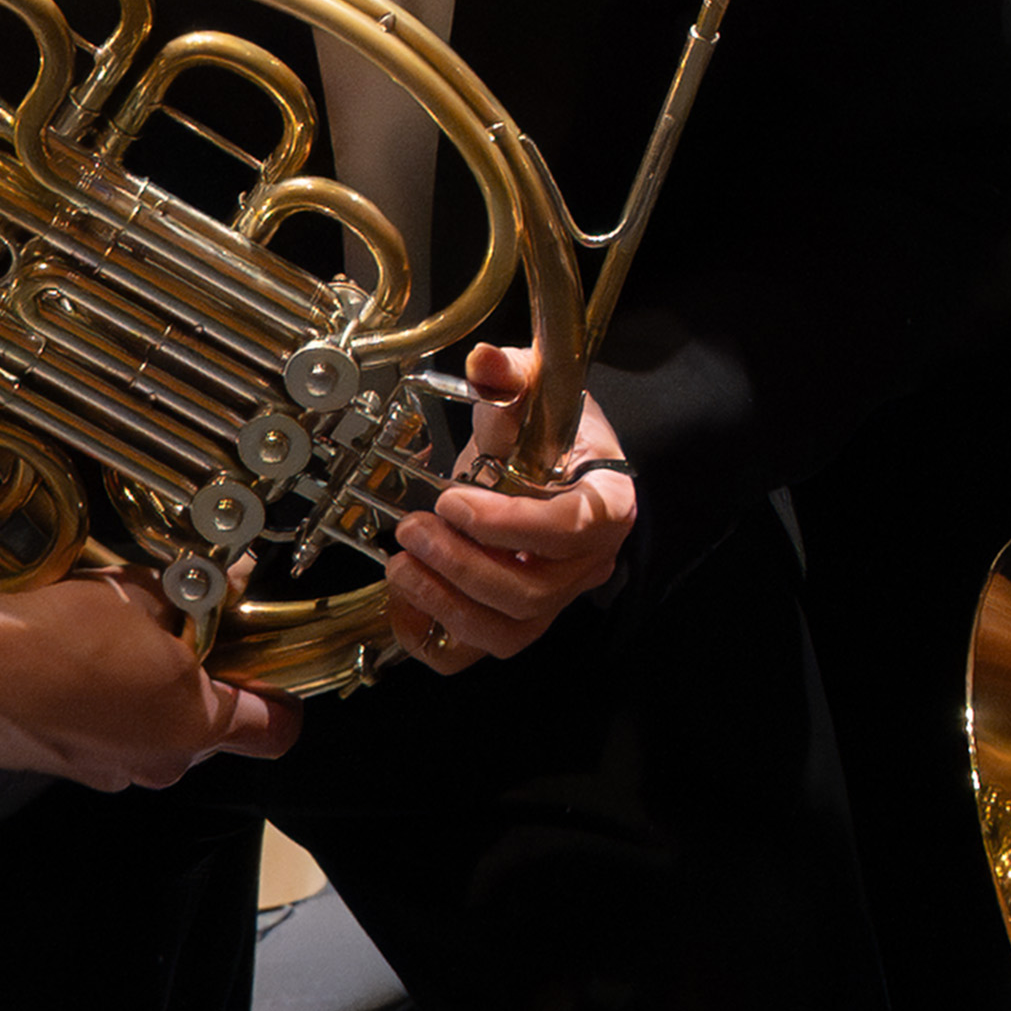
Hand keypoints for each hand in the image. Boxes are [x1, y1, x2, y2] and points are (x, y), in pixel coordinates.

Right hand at [0, 573, 292, 790]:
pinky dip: (105, 710)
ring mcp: (111, 774)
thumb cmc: (56, 634)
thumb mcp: (138, 594)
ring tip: (120, 643)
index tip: (264, 661)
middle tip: (182, 631)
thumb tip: (239, 575)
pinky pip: (108, 740)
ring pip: (157, 735)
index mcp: (195, 726)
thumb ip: (197, 592)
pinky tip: (77, 667)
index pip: (275, 730)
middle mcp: (160, 763)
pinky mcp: (68, 771)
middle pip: (213, 730)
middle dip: (203, 684)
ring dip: (150, 696)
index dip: (278, 695)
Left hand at [372, 343, 635, 672]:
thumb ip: (509, 376)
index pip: (571, 528)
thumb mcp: (533, 394)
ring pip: (507, 630)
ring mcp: (554, 600)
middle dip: (462, 564)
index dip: (509, 523)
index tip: (453, 499)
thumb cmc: (550, 434)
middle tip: (414, 527)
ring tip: (402, 562)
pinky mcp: (514, 621)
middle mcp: (589, 563)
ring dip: (445, 600)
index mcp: (608, 504)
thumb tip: (484, 360)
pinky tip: (405, 597)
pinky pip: (478, 650)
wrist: (548, 464)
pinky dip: (434, 634)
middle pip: (533, 591)